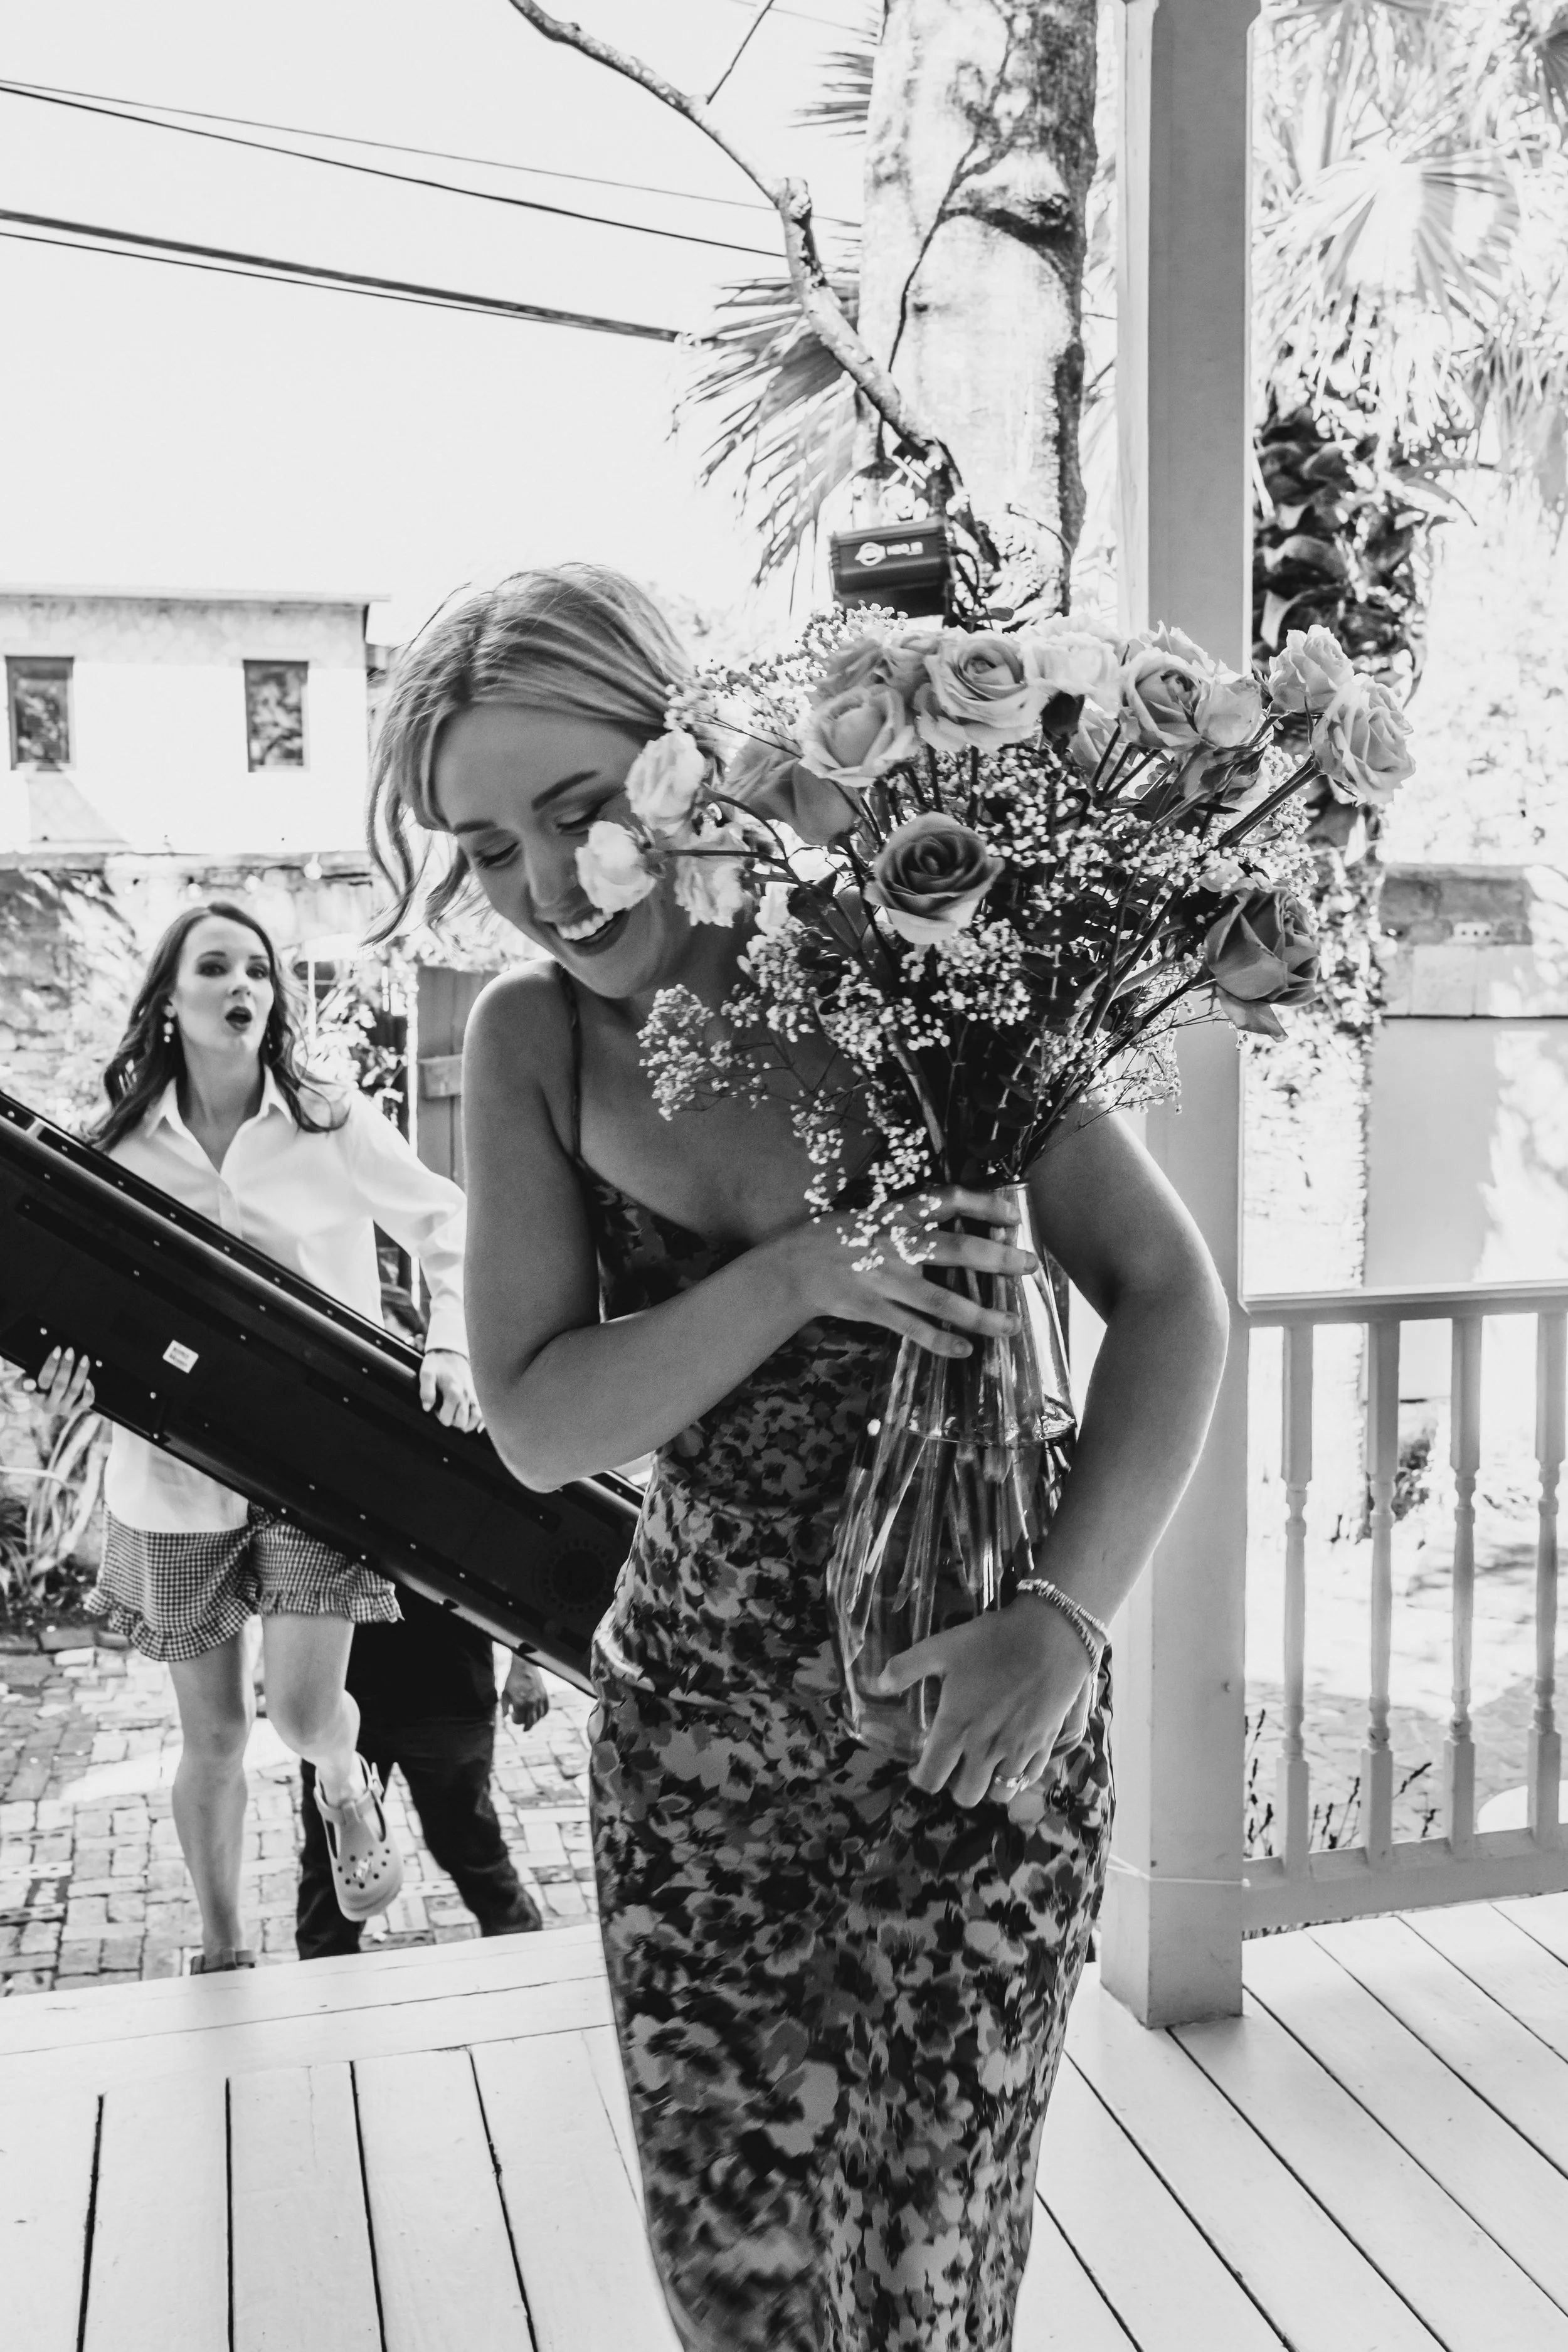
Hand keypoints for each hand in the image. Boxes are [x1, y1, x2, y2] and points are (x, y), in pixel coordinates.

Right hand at [26, 1345, 95, 1417]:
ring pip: (74, 1391)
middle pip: (60, 1385)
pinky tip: (89, 1380)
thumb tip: (30, 1383)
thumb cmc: (37, 1390)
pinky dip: (89, 1391)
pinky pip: (86, 1402)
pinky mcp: (76, 1411)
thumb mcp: (25, 1386)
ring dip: (80, 1373)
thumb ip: (22, 1383)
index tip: (57, 1349)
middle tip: (70, 1351)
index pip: (44, 1379)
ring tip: (84, 1359)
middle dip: (66, 1366)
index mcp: (36, 1397)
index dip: (51, 1364)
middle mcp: (50, 1405)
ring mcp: (64, 1409)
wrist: (47, 1410)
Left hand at [419, 1348, 481, 1430]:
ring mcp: (474, 1395)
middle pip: (461, 1422)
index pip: (447, 1419)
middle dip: (452, 1420)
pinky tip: (473, 1422)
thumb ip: (426, 1391)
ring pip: (475, 1419)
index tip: (436, 1407)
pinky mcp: (478, 1393)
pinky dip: (479, 1420)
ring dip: (466, 1422)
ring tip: (457, 1416)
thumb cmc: (438, 1363)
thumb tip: (427, 1408)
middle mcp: (466, 1396)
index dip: (439, 1416)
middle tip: (445, 1409)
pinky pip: (483, 1411)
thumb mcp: (427, 1373)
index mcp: (453, 1392)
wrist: (451, 1350)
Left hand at [503, 1658, 549, 1728]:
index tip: (513, 1717)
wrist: (524, 1666)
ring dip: (534, 1721)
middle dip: (526, 1727)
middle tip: (524, 1729)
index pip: (519, 1721)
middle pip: (531, 1722)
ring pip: (539, 1717)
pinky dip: (543, 1714)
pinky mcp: (544, 1694)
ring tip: (530, 1721)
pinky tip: (539, 1715)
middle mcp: (531, 1703)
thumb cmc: (512, 1679)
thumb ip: (504, 1707)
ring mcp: (539, 1699)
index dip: (515, 1721)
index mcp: (519, 1703)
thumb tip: (505, 1718)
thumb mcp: (504, 1693)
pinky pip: (546, 1709)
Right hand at [780, 1185, 1036, 1358]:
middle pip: (955, 1250)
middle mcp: (895, 1245)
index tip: (1014, 1215)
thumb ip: (911, 1219)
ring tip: (1011, 1325)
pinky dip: (940, 1342)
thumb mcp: (873, 1214)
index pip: (947, 1200)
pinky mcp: (873, 1310)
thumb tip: (959, 1222)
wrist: (793, 1267)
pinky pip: (913, 1329)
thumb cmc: (840, 1237)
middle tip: (1030, 1265)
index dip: (984, 1204)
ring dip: (980, 1315)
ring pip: (941, 1301)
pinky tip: (966, 1350)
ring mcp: (885, 1280)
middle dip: (998, 1259)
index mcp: (897, 1215)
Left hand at [872, 1599, 1092, 1807]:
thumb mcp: (941, 1647)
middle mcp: (985, 1750)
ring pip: (999, 1794)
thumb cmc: (991, 1640)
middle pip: (966, 1796)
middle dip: (956, 1785)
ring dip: (989, 1784)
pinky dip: (1018, 1776)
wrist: (1050, 1637)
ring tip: (985, 1764)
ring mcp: (1018, 1752)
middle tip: (956, 1764)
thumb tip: (877, 1685)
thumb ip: (905, 1668)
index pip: (931, 1779)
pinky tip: (1014, 1757)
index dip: (922, 1778)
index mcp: (956, 1729)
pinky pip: (1029, 1779)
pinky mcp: (1044, 1746)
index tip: (921, 1767)